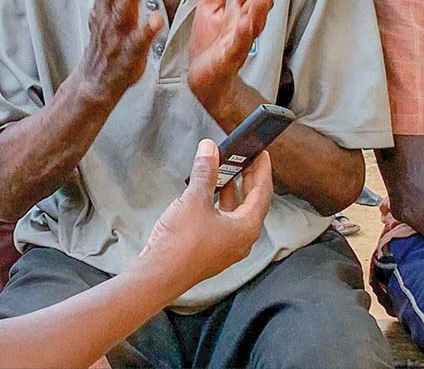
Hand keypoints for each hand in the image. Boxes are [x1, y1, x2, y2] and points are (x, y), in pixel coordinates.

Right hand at [78, 0, 163, 101]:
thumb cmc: (104, 37)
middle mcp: (108, 17)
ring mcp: (117, 36)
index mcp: (104, 4)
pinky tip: (156, 20)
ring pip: (122, 14)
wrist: (95, 80)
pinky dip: (146, 32)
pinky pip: (138, 43)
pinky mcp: (128, 55)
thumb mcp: (102, 2)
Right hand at [139, 139, 271, 294]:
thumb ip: (205, 172)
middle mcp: (241, 239)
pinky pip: (222, 221)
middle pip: (251, 203)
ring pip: (236, 212)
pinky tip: (206, 194)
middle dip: (248, 179)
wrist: (160, 274)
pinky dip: (219, 203)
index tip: (262, 154)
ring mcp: (226, 246)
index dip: (262, 170)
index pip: (262, 193)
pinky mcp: (210, 249)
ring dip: (232, 190)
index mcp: (246, 228)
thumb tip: (210, 150)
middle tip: (246, 158)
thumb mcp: (195, 199)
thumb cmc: (182, 243)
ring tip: (224, 171)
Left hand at [187, 0, 277, 108]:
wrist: (203, 79)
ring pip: (252, 23)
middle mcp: (242, 25)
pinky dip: (242, 34)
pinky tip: (245, 23)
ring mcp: (237, 42)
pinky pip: (237, 45)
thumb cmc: (210, 44)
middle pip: (256, 4)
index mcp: (237, 12)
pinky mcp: (228, 58)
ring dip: (259, 9)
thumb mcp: (210, 5)